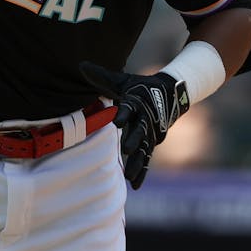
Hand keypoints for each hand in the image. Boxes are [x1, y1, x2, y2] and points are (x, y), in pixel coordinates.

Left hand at [79, 61, 188, 188]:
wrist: (169, 94)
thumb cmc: (139, 87)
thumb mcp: (122, 80)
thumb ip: (101, 76)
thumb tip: (81, 65)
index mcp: (136, 101)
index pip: (129, 107)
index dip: (123, 113)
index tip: (116, 120)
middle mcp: (146, 118)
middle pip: (140, 130)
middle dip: (134, 140)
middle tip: (127, 150)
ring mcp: (151, 132)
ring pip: (144, 149)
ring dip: (137, 163)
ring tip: (129, 176)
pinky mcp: (153, 142)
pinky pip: (147, 159)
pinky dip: (142, 171)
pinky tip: (135, 185)